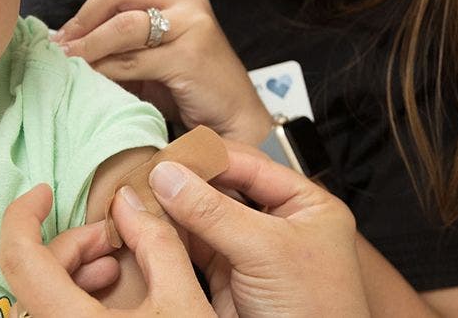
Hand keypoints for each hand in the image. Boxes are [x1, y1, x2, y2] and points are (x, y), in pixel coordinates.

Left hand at [0, 184, 215, 316]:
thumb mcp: (183, 303)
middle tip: (113, 239)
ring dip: (73, 273)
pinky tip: (107, 296)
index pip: (18, 257)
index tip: (44, 192)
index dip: (23, 214)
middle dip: (72, 245)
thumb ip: (156, 244)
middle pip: (33, 275)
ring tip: (114, 268)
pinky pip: (51, 317)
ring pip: (40, 298)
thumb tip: (132, 202)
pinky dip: (72, 298)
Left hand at [53, 0, 273, 144]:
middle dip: (81, 24)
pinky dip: (106, 70)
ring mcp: (192, 26)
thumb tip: (69, 43)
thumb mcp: (154, 58)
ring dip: (88, 48)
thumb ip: (123, 44)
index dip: (84, 11)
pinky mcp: (190, 56)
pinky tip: (91, 80)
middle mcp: (187, 2)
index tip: (63, 37)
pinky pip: (133, 60)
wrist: (235, 121)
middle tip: (60, 49)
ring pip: (122, 28)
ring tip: (68, 65)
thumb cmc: (192, 91)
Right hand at [149, 142, 369, 316]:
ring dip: (172, 210)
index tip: (168, 155)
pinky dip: (169, 239)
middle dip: (185, 183)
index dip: (208, 158)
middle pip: (223, 189)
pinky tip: (148, 226)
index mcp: (306, 205)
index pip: (251, 165)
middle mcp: (279, 224)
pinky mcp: (228, 279)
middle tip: (147, 174)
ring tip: (140, 196)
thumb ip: (214, 211)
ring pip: (203, 219)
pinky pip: (193, 249)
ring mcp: (252, 252)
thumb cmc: (317, 312)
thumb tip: (169, 176)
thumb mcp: (266, 251)